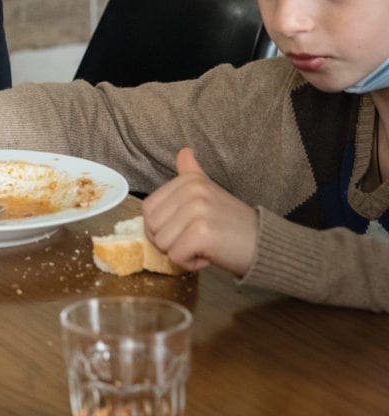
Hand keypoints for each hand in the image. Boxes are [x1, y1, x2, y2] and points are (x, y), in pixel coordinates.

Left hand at [141, 148, 257, 276]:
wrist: (265, 245)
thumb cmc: (232, 224)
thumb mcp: (210, 191)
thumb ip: (192, 173)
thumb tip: (184, 151)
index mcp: (189, 180)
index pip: (148, 208)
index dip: (160, 227)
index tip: (184, 230)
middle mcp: (191, 190)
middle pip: (152, 226)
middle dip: (168, 241)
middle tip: (194, 240)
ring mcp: (196, 210)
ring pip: (161, 243)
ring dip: (180, 253)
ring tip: (203, 246)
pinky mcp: (201, 234)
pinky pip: (175, 256)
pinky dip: (189, 264)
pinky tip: (207, 257)